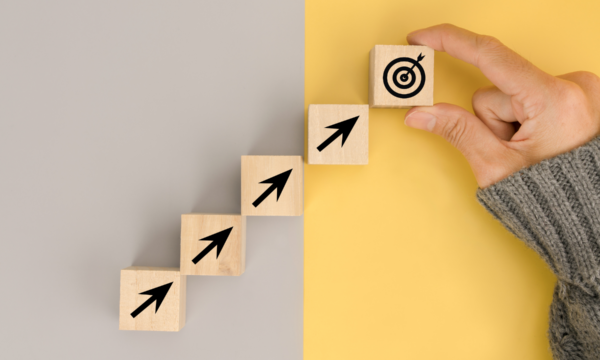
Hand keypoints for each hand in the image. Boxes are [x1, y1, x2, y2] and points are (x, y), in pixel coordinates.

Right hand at [404, 24, 599, 187]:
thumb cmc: (552, 200)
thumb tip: (421, 113)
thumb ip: (457, 132)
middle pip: (500, 88)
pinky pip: (535, 97)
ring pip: (516, 94)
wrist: (587, 218)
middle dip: (493, 120)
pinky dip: (529, 119)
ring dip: (512, 122)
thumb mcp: (496, 167)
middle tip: (511, 151)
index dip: (450, 42)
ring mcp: (581, 91)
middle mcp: (574, 87)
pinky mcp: (581, 96)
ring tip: (530, 152)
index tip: (423, 38)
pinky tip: (541, 142)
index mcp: (554, 101)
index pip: (491, 56)